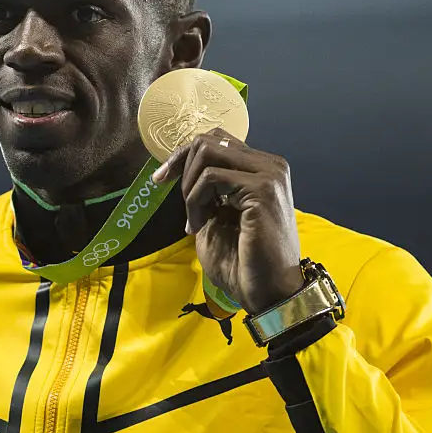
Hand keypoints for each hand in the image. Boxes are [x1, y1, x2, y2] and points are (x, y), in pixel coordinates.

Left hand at [153, 128, 303, 313]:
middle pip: (208, 139)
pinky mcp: (262, 189)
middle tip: (183, 205)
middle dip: (182, 168)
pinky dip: (195, 201)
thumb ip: (206, 188)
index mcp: (261, 168)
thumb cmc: (243, 262)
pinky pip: (211, 178)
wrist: (268, 292)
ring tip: (195, 219)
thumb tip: (179, 167)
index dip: (183, 155)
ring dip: (190, 187)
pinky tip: (200, 225)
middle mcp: (270, 165)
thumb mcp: (216, 215)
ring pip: (208, 153)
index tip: (161, 178)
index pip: (216, 140)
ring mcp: (269, 174)